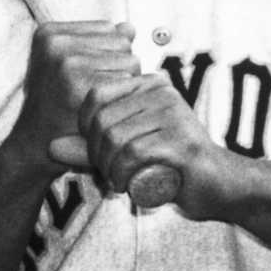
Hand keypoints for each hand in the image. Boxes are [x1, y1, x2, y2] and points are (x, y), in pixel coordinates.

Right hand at [9, 21, 140, 174]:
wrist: (36, 144)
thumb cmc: (57, 105)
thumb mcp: (69, 65)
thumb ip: (99, 44)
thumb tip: (130, 27)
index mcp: (49, 32)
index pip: (111, 29)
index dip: (109, 56)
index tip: (83, 77)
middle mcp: (55, 41)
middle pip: (123, 41)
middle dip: (118, 67)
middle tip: (90, 91)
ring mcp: (67, 60)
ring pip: (131, 60)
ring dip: (123, 84)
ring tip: (96, 100)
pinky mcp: (81, 82)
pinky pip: (129, 80)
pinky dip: (124, 98)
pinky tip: (103, 109)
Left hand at [74, 73, 239, 219]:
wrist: (220, 185)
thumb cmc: (169, 166)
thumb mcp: (123, 152)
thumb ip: (88, 148)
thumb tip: (50, 146)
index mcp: (147, 85)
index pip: (95, 95)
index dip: (84, 127)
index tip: (95, 152)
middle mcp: (162, 92)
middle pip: (102, 119)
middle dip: (95, 153)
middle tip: (108, 172)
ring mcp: (174, 113)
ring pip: (115, 137)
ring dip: (110, 167)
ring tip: (120, 180)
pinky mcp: (182, 140)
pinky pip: (134, 153)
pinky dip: (124, 174)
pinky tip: (130, 185)